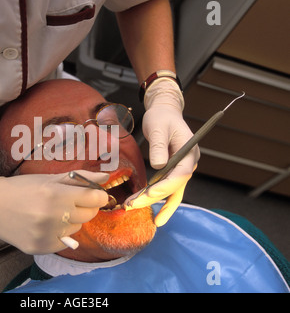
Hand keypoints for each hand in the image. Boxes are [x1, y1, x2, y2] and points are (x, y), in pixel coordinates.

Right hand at [0, 164, 108, 253]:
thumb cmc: (21, 187)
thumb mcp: (49, 178)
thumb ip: (80, 177)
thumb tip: (106, 176)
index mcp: (55, 194)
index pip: (94, 198)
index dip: (97, 195)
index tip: (94, 194)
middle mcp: (52, 216)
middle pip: (89, 215)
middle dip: (84, 207)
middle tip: (69, 202)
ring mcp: (45, 234)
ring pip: (77, 229)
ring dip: (70, 221)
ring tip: (53, 213)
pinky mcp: (39, 248)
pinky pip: (64, 242)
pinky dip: (60, 234)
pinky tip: (46, 225)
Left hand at [126, 78, 199, 225]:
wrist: (164, 111)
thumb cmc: (161, 117)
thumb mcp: (158, 127)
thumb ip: (158, 146)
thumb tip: (159, 166)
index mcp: (189, 152)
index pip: (181, 174)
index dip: (166, 186)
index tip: (149, 193)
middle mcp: (188, 163)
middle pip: (174, 187)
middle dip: (153, 198)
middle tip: (132, 206)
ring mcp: (181, 168)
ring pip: (170, 191)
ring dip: (152, 201)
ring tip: (131, 208)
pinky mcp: (172, 171)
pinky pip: (165, 188)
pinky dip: (154, 197)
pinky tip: (142, 206)